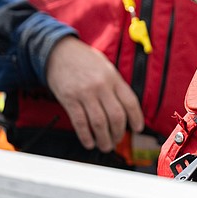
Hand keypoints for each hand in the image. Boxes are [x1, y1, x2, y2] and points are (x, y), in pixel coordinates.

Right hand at [45, 36, 143, 152]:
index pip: (130, 102)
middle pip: (116, 116)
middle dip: (118, 133)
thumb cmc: (85, 60)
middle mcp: (102, 86)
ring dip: (104, 138)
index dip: (137, 118)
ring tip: (105, 146)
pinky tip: (89, 143)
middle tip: (117, 141)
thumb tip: (126, 108)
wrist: (59, 51)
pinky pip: (80, 122)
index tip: (138, 128)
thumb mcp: (106, 68)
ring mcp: (85, 93)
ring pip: (99, 122)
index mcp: (114, 78)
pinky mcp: (69, 99)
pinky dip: (86, 136)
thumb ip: (116, 86)